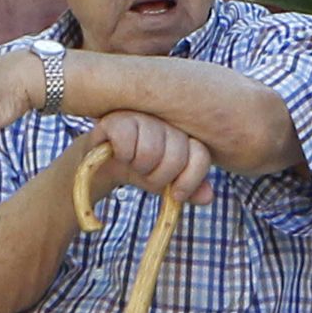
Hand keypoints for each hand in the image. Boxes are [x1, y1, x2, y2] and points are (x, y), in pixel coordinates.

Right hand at [74, 112, 213, 206]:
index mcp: (185, 135)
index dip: (189, 180)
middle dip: (159, 177)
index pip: (200, 155)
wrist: (104, 164)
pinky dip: (122, 156)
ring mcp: (144, 115)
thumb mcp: (167, 183)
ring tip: (131, 162)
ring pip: (150, 152)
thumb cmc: (141, 169)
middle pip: (176, 157)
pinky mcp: (117, 118)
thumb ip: (189, 188)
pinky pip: (126, 144)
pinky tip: (117, 153)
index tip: (176, 194)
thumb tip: (207, 197)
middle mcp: (169, 120)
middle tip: (146, 174)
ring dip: (138, 167)